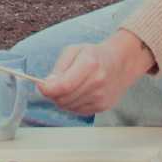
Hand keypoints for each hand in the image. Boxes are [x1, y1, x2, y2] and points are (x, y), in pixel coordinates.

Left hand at [36, 27, 157, 116]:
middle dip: (53, 93)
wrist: (121, 63)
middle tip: (55, 84)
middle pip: (63, 98)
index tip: (41, 85)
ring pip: (68, 107)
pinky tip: (78, 92)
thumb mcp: (74, 51)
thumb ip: (59, 68)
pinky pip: (77, 111)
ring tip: (69, 86)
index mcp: (89, 64)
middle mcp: (97, 82)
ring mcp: (101, 97)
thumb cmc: (94, 55)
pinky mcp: (102, 107)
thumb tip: (46, 86)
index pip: (63, 85)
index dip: (47, 89)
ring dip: (62, 99)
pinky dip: (72, 104)